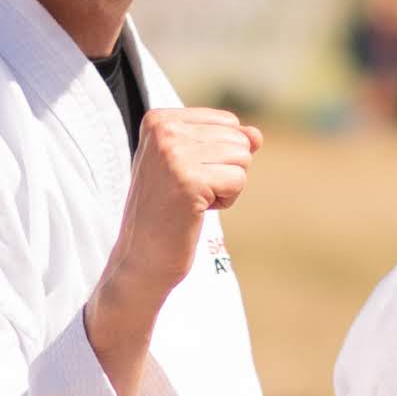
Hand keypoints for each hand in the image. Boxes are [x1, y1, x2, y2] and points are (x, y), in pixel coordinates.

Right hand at [85, 105, 260, 395]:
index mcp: (156, 119)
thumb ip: (220, 147)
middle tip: (188, 208)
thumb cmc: (163, 232)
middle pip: (241, 138)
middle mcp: (159, 129)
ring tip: (186, 216)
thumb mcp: (190, 179)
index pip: (231, 125)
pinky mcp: (185, 183)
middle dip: (229, 175)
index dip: (222, 162)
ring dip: (227, 192)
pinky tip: (193, 222)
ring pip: (243, 160)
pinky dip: (226, 205)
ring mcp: (171, 155)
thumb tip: (258, 135)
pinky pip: (238, 180)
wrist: (139, 275)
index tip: (186, 193)